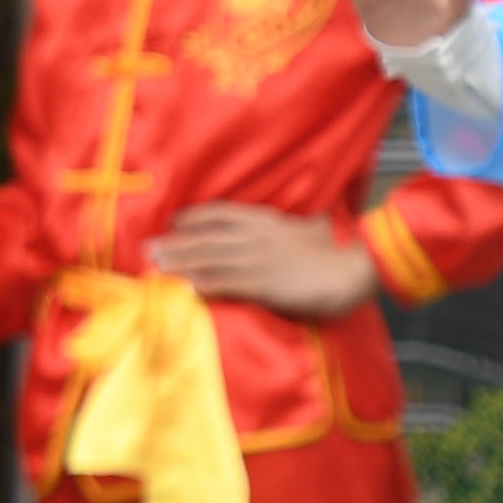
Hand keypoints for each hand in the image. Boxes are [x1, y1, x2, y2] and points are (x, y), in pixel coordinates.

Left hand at [147, 202, 376, 318]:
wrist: (356, 265)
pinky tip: (183, 288)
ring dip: (179, 264)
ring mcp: (257, 261)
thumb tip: (310, 219)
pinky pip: (225, 284)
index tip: (174, 222)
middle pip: (206, 239)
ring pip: (208, 260)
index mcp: (267, 221)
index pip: (222, 214)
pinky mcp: (262, 285)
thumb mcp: (317, 226)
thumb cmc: (342, 248)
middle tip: (146, 248)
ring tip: (153, 265)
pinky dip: (201, 285)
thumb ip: (303, 224)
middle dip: (175, 244)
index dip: (195, 218)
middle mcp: (255, 237)